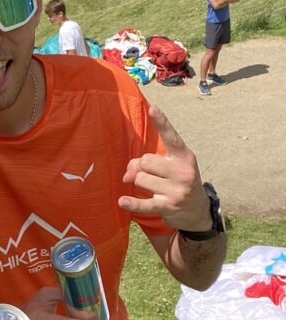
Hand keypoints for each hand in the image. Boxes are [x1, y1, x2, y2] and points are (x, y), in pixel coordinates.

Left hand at [118, 105, 210, 230]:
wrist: (197, 211)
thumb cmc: (178, 181)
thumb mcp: (171, 167)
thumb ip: (147, 163)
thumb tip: (127, 176)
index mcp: (184, 156)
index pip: (171, 137)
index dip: (161, 122)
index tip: (152, 108)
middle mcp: (183, 171)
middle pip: (146, 160)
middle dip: (141, 167)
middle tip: (149, 174)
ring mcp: (176, 190)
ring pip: (141, 178)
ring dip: (140, 183)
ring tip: (153, 188)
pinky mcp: (168, 207)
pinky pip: (144, 204)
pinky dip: (132, 203)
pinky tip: (122, 201)